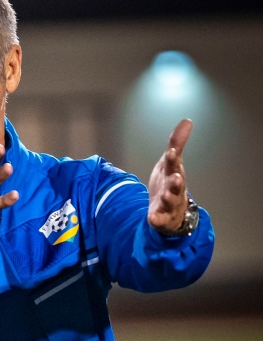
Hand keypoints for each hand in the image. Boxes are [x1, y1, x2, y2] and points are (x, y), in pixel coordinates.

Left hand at [147, 119, 192, 234]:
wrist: (172, 211)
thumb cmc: (170, 183)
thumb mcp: (171, 163)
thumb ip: (176, 143)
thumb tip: (187, 120)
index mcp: (175, 174)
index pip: (174, 165)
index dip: (174, 159)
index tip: (172, 151)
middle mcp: (174, 190)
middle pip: (176, 185)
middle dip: (176, 181)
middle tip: (176, 177)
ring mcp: (168, 205)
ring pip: (170, 202)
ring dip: (168, 198)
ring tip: (165, 195)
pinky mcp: (161, 218)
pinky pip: (159, 219)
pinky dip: (157, 219)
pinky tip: (152, 218)